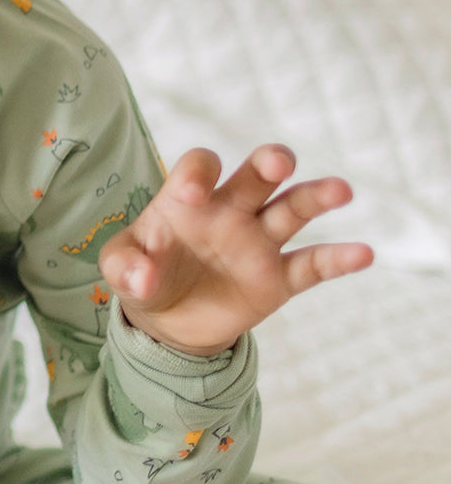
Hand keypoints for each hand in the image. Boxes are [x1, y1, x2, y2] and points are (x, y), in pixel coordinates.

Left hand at [98, 144, 373, 356]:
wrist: (167, 321)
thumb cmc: (143, 275)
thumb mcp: (120, 270)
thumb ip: (125, 268)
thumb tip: (143, 277)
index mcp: (188, 199)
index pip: (199, 167)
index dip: (197, 174)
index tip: (193, 194)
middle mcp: (230, 211)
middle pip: (256, 175)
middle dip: (269, 162)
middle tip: (277, 161)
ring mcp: (257, 242)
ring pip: (292, 208)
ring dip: (315, 197)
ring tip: (340, 190)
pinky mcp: (277, 278)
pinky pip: (311, 265)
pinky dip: (336, 259)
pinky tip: (363, 253)